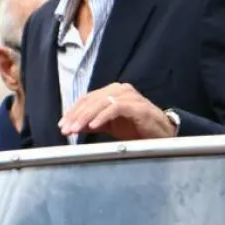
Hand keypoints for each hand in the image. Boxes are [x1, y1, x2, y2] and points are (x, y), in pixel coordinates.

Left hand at [59, 83, 176, 140]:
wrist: (162, 134)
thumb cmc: (136, 128)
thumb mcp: (110, 126)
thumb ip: (93, 124)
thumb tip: (73, 126)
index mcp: (112, 92)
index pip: (87, 99)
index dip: (72, 111)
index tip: (62, 125)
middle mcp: (119, 90)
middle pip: (91, 99)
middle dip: (75, 115)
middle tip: (65, 129)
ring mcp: (129, 97)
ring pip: (101, 102)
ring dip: (86, 117)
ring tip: (75, 129)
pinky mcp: (137, 106)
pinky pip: (116, 108)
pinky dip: (102, 117)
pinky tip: (93, 126)